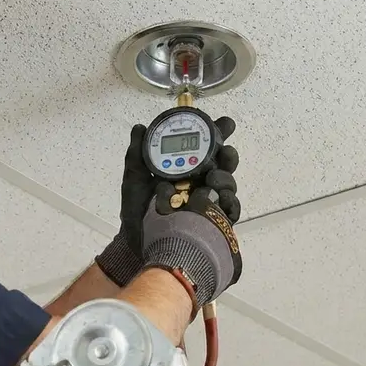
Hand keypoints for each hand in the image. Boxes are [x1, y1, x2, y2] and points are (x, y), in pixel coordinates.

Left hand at [96, 117, 240, 286]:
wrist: (137, 242)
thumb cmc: (136, 211)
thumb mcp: (134, 179)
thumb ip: (136, 154)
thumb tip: (139, 127)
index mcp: (184, 168)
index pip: (205, 146)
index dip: (216, 133)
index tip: (223, 124)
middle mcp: (199, 181)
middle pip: (223, 163)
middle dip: (228, 154)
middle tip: (225, 150)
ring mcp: (208, 200)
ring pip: (228, 184)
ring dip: (226, 177)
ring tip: (212, 178)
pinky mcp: (213, 220)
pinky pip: (230, 210)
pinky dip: (230, 203)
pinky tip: (223, 200)